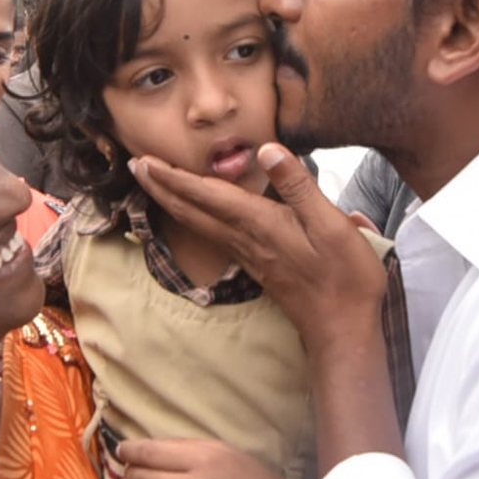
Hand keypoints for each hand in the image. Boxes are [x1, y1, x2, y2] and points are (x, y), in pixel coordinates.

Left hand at [131, 146, 403, 470]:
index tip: (144, 160)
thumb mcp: (332, 225)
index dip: (173, 177)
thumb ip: (298, 186)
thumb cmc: (343, 277)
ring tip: (154, 184)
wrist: (340, 328)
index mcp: (260, 223)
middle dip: (162, 186)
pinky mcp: (255, 263)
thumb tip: (268, 150)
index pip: (207, 194)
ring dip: (173, 201)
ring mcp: (248, 253)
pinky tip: (194, 214)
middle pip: (192, 209)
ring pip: (199, 222)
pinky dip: (194, 217)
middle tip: (134, 165)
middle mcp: (245, 238)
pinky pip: (213, 234)